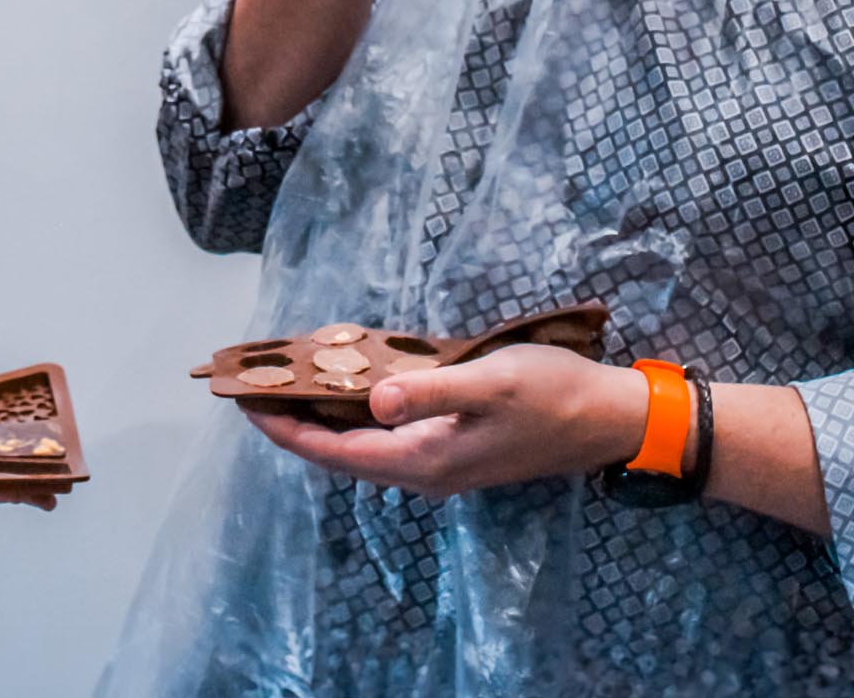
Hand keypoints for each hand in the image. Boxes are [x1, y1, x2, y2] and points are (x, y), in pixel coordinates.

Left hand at [244, 346, 648, 497]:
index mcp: (424, 460)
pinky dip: (356, 415)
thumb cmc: (552, 395)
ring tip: (288, 384)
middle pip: (339, 454)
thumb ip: (430, 391)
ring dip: (323, 419)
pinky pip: (386, 438)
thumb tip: (374, 401)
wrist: (608, 420)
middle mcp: (424, 472)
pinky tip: (347, 387)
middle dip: (294, 424)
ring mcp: (439, 464)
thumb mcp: (490, 382)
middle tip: (254, 388)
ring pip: (361, 447)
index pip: (334, 452)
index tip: (245, 404)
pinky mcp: (453, 450)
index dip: (286, 429)